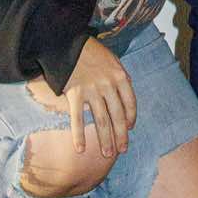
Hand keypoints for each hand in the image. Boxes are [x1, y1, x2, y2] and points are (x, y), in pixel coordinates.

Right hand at [28, 39, 136, 158]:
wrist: (66, 43)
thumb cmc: (89, 51)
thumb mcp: (111, 59)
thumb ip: (119, 75)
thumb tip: (127, 90)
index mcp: (120, 76)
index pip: (130, 103)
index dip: (131, 118)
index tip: (130, 129)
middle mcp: (108, 85)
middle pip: (118, 116)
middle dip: (120, 135)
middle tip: (122, 150)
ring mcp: (92, 91)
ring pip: (102, 121)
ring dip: (105, 140)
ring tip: (107, 154)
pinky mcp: (75, 94)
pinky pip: (78, 119)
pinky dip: (79, 135)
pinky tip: (80, 149)